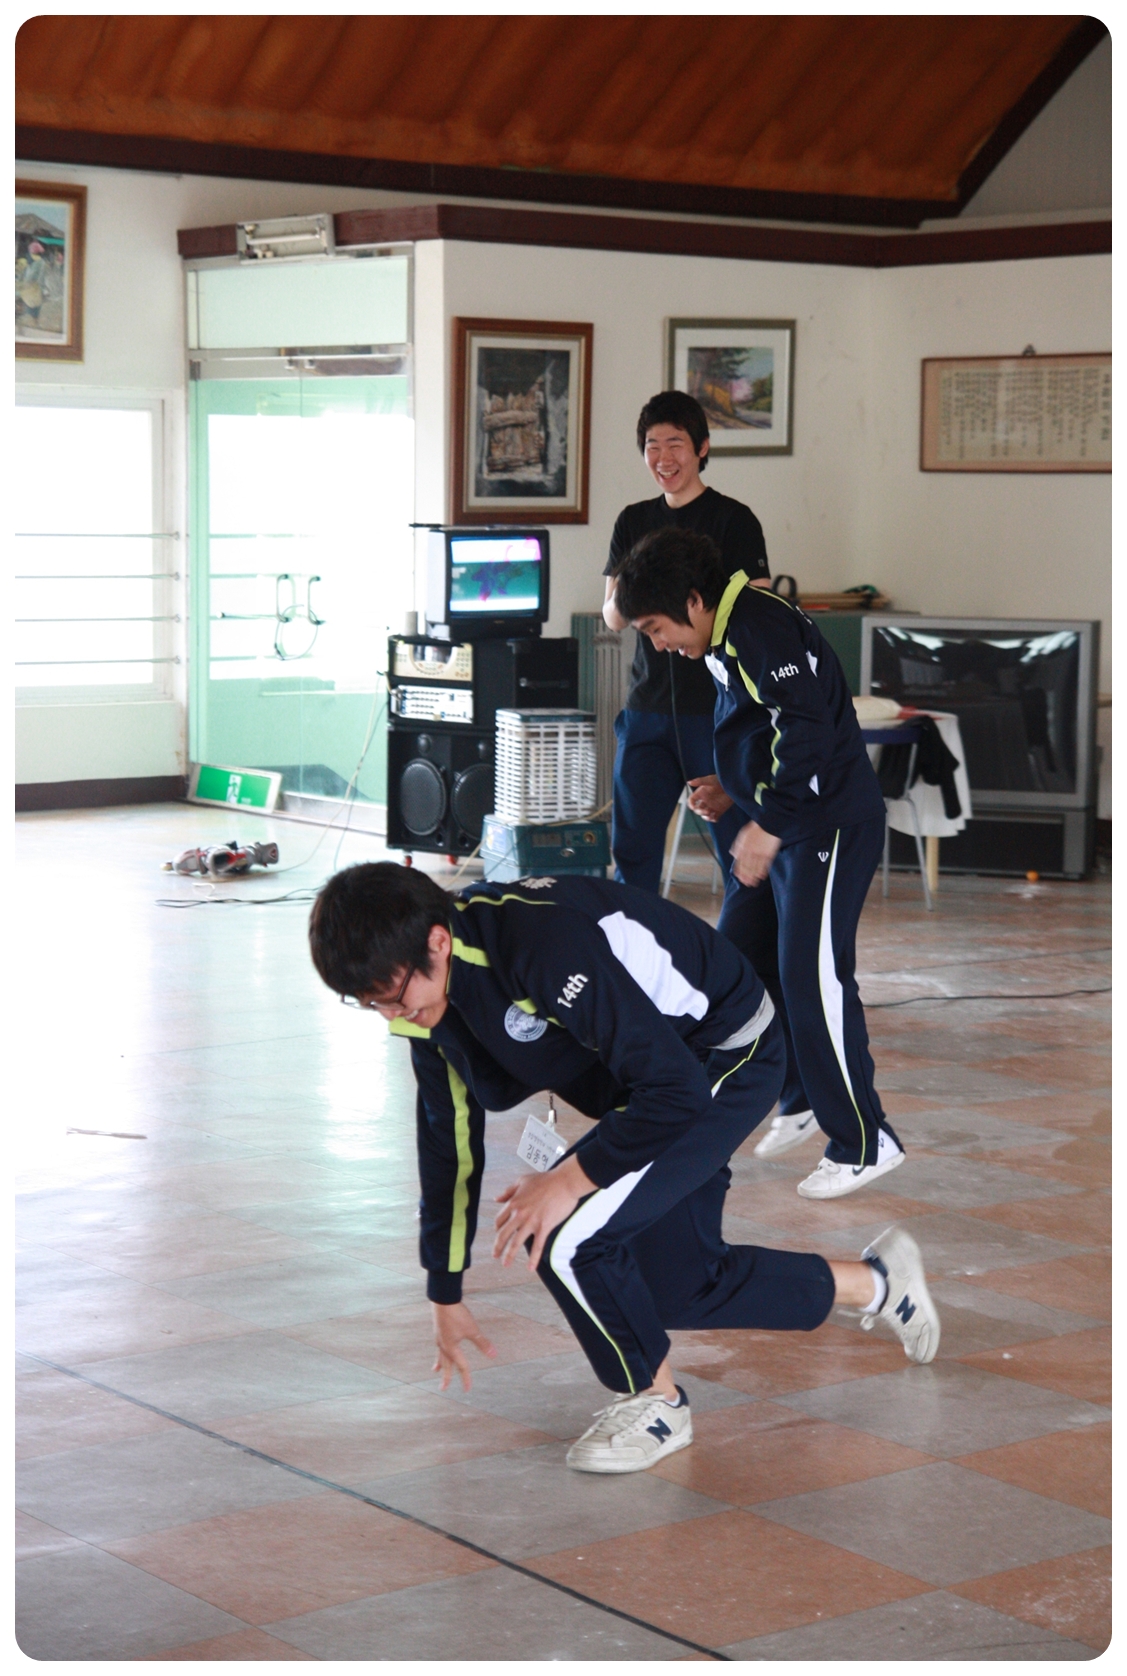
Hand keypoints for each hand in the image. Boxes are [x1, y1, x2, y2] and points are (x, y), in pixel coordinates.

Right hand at [431, 1301, 496, 1391]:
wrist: (442, 1299)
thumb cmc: (457, 1314)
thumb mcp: (472, 1329)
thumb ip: (482, 1343)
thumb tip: (494, 1355)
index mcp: (452, 1348)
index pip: (461, 1366)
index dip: (466, 1378)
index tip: (468, 1390)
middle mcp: (443, 1346)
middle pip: (446, 1365)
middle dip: (446, 1377)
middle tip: (443, 1388)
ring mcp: (439, 1338)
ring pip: (440, 1355)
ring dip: (439, 1364)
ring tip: (435, 1370)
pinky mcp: (438, 1330)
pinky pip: (438, 1346)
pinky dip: (439, 1352)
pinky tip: (440, 1348)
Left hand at [494, 1154, 594, 1271]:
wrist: (564, 1182)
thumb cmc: (545, 1180)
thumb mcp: (522, 1181)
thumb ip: (508, 1191)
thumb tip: (496, 1199)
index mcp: (514, 1202)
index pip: (500, 1220)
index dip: (498, 1228)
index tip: (498, 1234)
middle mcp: (519, 1214)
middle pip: (504, 1234)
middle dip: (498, 1246)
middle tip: (495, 1255)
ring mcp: (531, 1222)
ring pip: (516, 1242)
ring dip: (509, 1255)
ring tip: (505, 1264)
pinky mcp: (544, 1227)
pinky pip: (537, 1246)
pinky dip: (533, 1258)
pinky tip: (530, 1268)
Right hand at [687, 775, 733, 821]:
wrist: (733, 784)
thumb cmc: (721, 780)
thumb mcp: (710, 780)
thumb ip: (700, 781)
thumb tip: (688, 782)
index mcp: (701, 794)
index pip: (692, 801)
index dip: (691, 804)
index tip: (693, 807)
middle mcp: (705, 801)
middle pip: (697, 809)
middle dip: (700, 812)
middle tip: (706, 811)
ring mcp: (712, 806)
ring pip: (704, 815)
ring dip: (705, 817)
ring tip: (709, 816)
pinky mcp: (719, 810)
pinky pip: (714, 818)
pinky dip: (713, 820)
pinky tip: (715, 818)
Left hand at [730, 821, 781, 885]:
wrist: (768, 822)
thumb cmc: (756, 828)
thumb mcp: (743, 835)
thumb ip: (737, 845)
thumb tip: (733, 854)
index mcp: (742, 847)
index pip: (739, 863)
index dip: (740, 872)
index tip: (740, 878)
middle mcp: (750, 851)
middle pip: (747, 867)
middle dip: (746, 877)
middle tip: (746, 884)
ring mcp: (759, 853)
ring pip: (755, 868)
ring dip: (754, 877)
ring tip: (753, 883)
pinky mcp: (769, 853)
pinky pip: (765, 865)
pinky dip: (762, 872)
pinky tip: (761, 877)